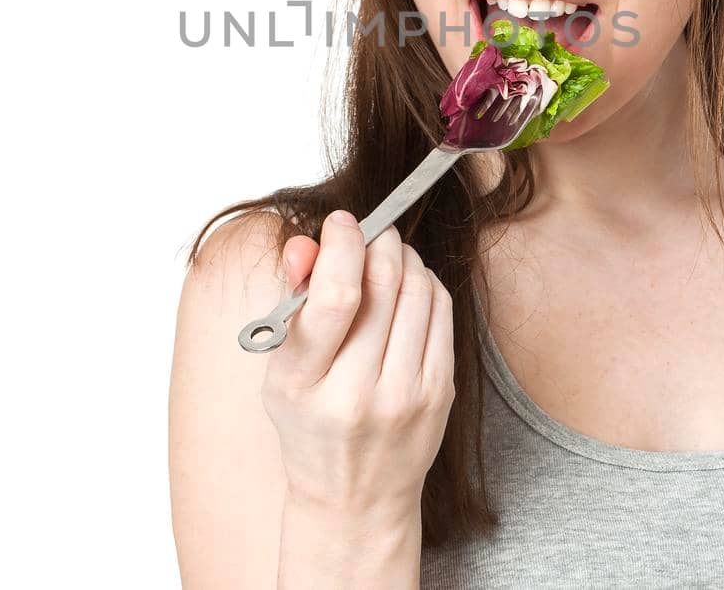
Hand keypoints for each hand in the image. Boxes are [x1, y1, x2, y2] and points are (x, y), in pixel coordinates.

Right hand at [260, 210, 455, 515]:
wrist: (356, 499)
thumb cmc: (311, 428)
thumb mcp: (282, 372)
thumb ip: (293, 302)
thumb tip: (308, 242)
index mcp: (305, 385)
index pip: (333, 297)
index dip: (342, 244)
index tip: (341, 222)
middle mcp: (358, 393)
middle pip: (383, 284)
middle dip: (377, 240)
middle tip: (368, 230)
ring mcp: (407, 395)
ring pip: (418, 290)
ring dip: (403, 257)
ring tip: (385, 256)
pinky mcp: (440, 392)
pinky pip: (441, 311)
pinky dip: (425, 283)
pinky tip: (407, 285)